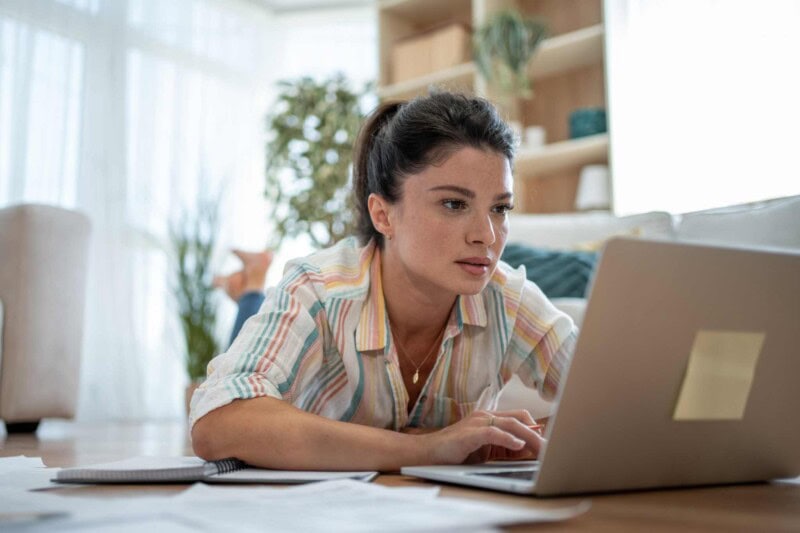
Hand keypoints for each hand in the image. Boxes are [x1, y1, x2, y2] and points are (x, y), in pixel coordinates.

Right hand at [420, 409, 544, 464]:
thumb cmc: (453, 453)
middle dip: (538, 434)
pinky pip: (494, 433)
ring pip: (511, 424)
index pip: (520, 418)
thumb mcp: (484, 451)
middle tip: (551, 449)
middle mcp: (485, 416)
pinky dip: (509, 439)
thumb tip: (527, 451)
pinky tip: (519, 447)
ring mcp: (477, 422)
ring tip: (542, 449)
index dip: (535, 430)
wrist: (426, 454)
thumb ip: (503, 448)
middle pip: (520, 419)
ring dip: (529, 437)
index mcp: (489, 419)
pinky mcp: (470, 433)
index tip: (548, 444)